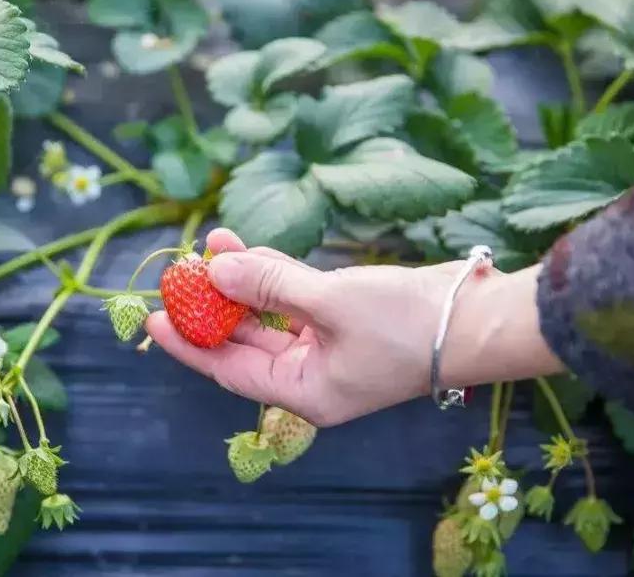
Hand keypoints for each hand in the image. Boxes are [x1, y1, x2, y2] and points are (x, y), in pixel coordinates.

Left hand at [146, 229, 562, 426]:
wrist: (480, 318)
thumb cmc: (409, 323)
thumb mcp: (331, 301)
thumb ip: (269, 283)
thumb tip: (214, 269)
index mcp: (305, 391)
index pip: (228, 369)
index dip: (188, 344)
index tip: (152, 320)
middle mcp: (312, 376)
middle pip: (244, 340)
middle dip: (213, 302)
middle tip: (179, 270)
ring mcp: (330, 348)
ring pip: (269, 315)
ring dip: (243, 280)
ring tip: (212, 242)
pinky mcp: (345, 320)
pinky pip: (295, 301)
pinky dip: (274, 276)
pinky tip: (249, 250)